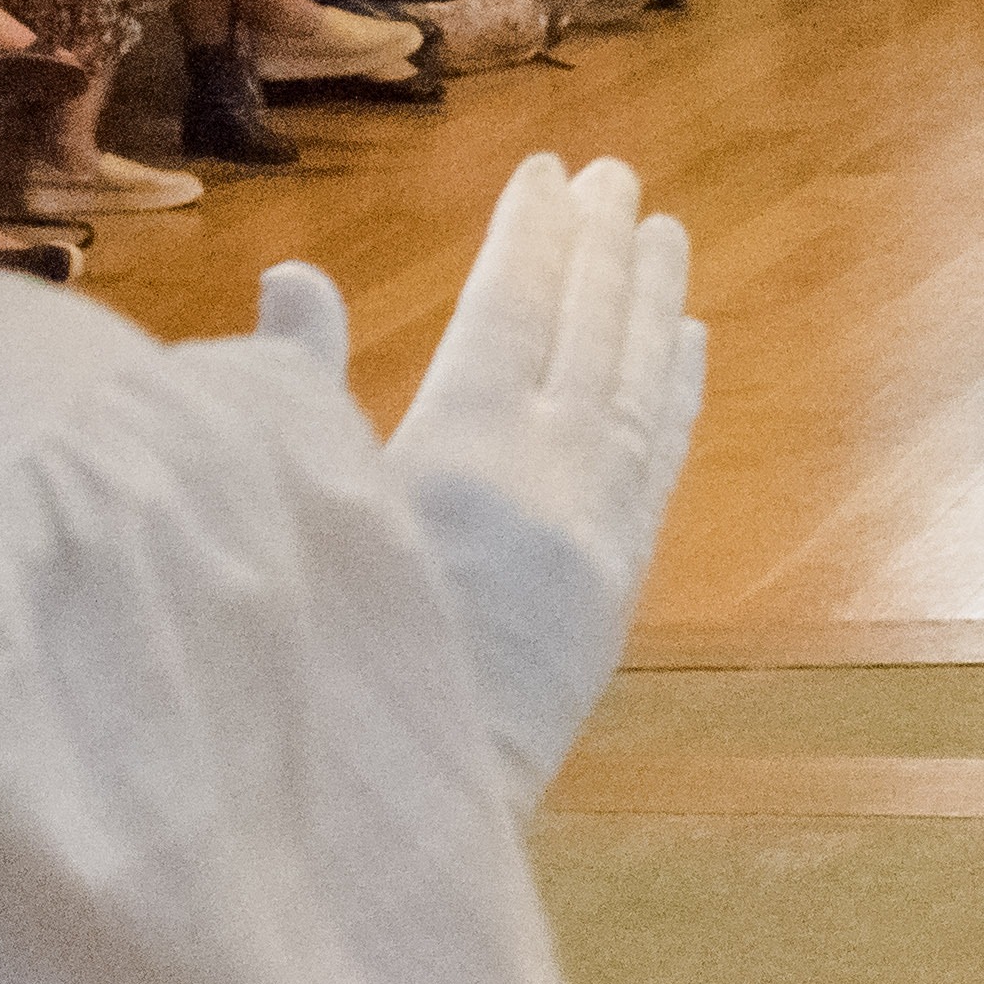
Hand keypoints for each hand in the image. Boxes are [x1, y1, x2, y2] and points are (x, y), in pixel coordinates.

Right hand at [252, 155, 708, 816]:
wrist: (395, 813)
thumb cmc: (320, 657)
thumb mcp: (299, 513)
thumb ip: (299, 390)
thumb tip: (294, 276)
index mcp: (463, 450)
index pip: (512, 309)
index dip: (533, 235)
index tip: (549, 171)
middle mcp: (549, 477)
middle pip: (588, 333)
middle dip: (603, 246)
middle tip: (618, 174)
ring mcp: (596, 531)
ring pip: (638, 386)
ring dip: (650, 303)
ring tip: (664, 231)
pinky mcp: (618, 585)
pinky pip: (661, 457)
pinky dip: (675, 390)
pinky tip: (688, 344)